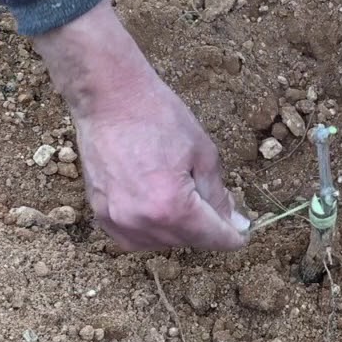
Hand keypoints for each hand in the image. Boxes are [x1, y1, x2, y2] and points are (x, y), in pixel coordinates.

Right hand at [32, 0, 249, 250]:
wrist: (108, 98)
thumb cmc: (158, 116)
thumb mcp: (203, 153)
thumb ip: (218, 195)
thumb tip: (234, 222)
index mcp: (171, 207)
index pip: (212, 238)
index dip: (232, 237)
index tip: (241, 232)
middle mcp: (142, 221)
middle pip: (187, 242)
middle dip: (207, 230)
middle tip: (217, 206)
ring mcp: (117, 219)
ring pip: (160, 243)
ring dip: (178, 232)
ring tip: (185, 200)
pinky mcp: (100, 213)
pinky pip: (132, 237)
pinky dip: (150, 231)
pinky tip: (159, 209)